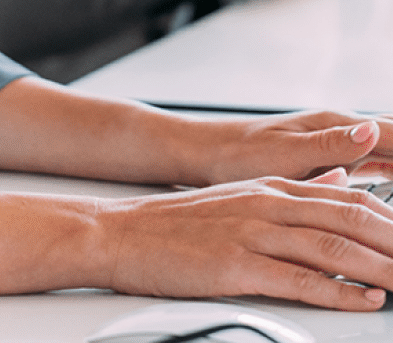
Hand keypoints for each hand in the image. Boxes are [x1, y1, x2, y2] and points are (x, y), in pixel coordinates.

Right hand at [99, 174, 392, 309]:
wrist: (118, 232)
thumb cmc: (175, 225)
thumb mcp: (236, 198)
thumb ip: (287, 197)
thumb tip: (335, 184)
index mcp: (268, 188)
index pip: (347, 198)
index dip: (390, 218)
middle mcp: (266, 204)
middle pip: (351, 219)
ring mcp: (252, 233)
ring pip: (334, 248)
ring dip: (382, 268)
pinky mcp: (236, 265)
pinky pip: (300, 279)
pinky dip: (341, 293)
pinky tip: (365, 300)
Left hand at [191, 111, 392, 184]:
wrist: (206, 155)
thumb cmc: (237, 153)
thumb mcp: (284, 153)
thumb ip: (329, 145)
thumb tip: (371, 130)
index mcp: (334, 126)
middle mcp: (340, 132)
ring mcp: (337, 146)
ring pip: (392, 154)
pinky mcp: (331, 163)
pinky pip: (377, 167)